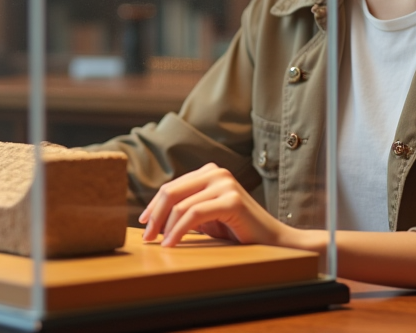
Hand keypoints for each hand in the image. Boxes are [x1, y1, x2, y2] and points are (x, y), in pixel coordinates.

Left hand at [137, 162, 294, 247]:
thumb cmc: (237, 230)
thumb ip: (186, 208)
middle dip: (154, 215)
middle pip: (171, 191)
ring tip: (158, 243)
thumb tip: (152, 217)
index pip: (171, 186)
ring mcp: (225, 183)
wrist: (272, 240)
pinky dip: (178, 231)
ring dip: (164, 227)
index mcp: (209, 172)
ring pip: (181, 204)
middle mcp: (217, 172)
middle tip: (146, 236)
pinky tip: (171, 243)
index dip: (153, 205)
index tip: (143, 223)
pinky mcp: (231, 199)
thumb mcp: (206, 216)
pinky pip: (194, 215)